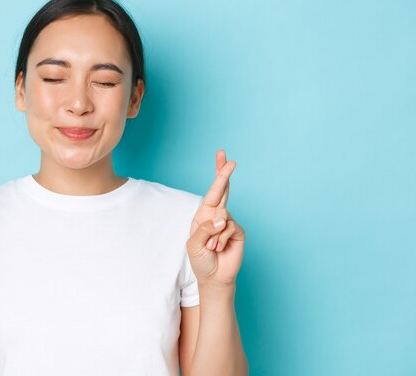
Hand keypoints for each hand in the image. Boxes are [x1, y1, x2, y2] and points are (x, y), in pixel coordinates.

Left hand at [185, 150, 245, 287]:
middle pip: (223, 190)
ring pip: (222, 216)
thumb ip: (205, 228)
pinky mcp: (238, 232)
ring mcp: (228, 223)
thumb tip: (222, 219)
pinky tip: (220, 248)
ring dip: (213, 235)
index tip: (223, 156)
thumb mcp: (195, 243)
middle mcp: (216, 215)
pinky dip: (221, 239)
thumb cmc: (201, 260)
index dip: (218, 174)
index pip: (212, 191)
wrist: (213, 277)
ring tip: (212, 247)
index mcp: (204, 215)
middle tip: (230, 160)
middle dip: (224, 175)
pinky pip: (229, 228)